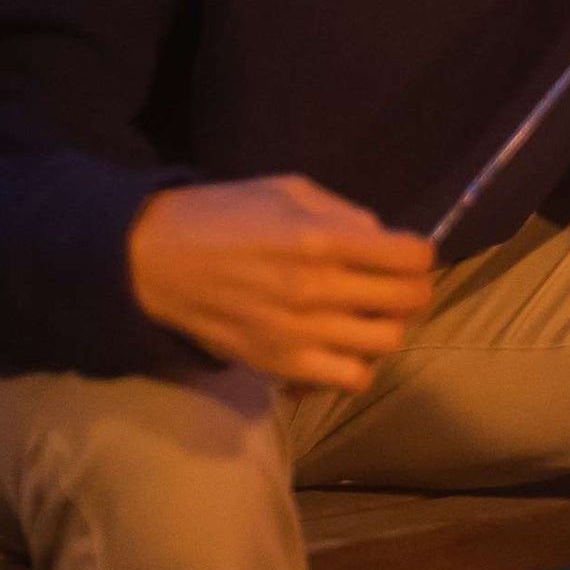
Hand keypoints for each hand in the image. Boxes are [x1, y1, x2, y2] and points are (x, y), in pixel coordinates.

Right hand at [127, 175, 434, 390]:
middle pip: (409, 301)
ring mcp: (299, 331)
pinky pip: (348, 378)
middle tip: (394, 284)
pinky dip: (357, 364)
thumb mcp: (287, 190)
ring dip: (388, 326)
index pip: (412, 257)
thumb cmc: (221, 214)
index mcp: (321, 239)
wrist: (150, 259)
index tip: (406, 253)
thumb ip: (344, 213)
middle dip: (413, 289)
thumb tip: (384, 240)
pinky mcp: (279, 363)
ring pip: (386, 342)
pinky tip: (342, 345)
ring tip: (368, 315)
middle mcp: (316, 289)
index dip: (418, 254)